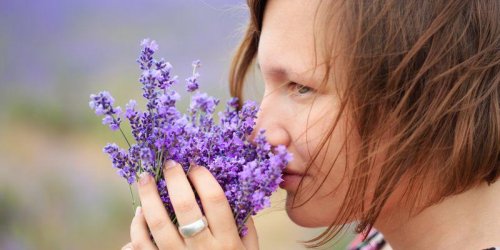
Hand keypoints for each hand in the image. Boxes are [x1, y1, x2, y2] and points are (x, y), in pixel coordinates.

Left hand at [123, 160, 258, 249]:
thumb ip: (246, 224)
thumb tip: (237, 193)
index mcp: (227, 241)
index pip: (214, 200)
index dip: (203, 177)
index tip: (195, 165)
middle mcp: (203, 249)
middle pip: (184, 206)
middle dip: (174, 179)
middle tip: (170, 164)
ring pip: (158, 223)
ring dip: (148, 197)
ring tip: (144, 178)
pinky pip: (143, 245)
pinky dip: (137, 226)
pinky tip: (139, 213)